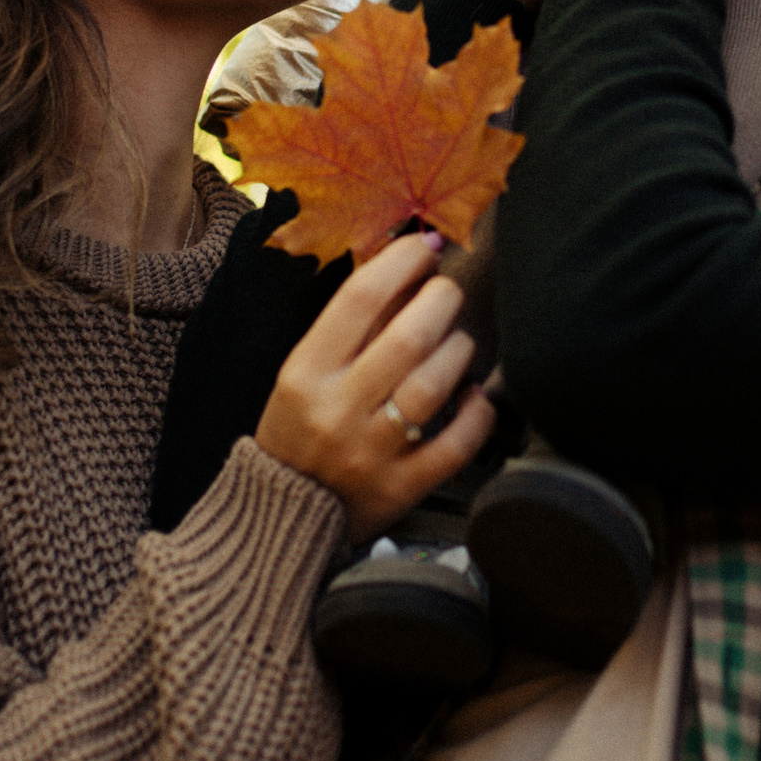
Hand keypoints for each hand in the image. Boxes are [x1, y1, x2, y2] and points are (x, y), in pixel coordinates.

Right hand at [255, 231, 494, 546]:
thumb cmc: (299, 427)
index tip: (425, 246)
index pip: (360, 297)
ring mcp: (370, 452)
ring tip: (458, 340)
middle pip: (408, 338)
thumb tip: (409, 265)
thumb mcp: (305, 370)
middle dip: (441, 300)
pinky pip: (455, 445)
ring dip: (459, 350)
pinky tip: (474, 396)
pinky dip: (476, 414)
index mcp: (306, 371)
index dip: (403, 260)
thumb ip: (351, 324)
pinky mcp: (400, 488)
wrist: (283, 514)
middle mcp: (337, 409)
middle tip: (448, 291)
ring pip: (434, 386)